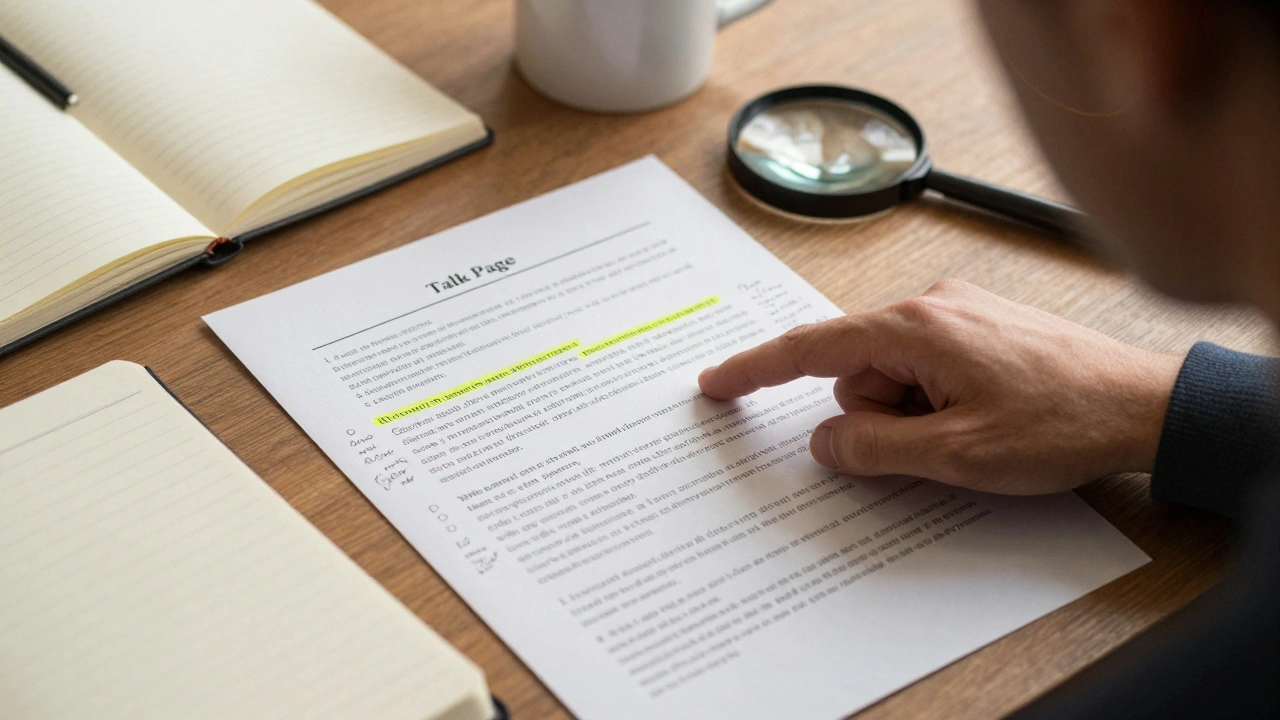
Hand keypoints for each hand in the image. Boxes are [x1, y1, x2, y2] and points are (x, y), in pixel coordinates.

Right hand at [698, 279, 1183, 494]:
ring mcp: (959, 312)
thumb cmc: (1061, 423)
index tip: (715, 382)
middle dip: (876, 415)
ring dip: (911, 412)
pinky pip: (926, 366)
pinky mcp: (981, 326)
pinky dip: (935, 399)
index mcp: (913, 328)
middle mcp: (930, 306)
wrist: (1145, 405)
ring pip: (892, 373)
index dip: (756, 369)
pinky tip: (983, 417)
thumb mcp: (954, 455)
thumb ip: (873, 448)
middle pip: (855, 370)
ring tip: (972, 431)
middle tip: (935, 443)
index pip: (810, 348)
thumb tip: (824, 442)